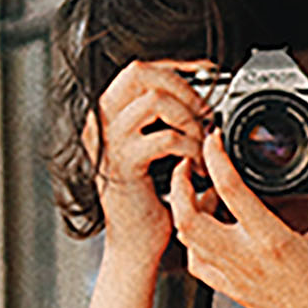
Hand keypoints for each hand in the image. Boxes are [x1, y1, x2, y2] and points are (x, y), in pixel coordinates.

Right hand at [85, 59, 213, 269]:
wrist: (137, 242)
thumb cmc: (151, 199)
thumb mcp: (158, 150)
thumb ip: (168, 121)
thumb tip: (204, 101)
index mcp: (107, 115)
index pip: (137, 69)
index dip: (175, 64)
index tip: (206, 71)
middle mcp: (100, 123)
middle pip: (139, 72)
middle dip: (183, 87)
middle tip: (204, 114)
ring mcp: (108, 142)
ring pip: (154, 100)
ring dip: (188, 119)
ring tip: (199, 143)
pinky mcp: (122, 164)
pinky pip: (165, 138)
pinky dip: (190, 148)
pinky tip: (195, 167)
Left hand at [166, 131, 307, 307]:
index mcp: (272, 241)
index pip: (231, 190)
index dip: (216, 158)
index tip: (215, 139)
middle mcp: (246, 260)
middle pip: (188, 219)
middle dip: (181, 186)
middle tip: (189, 165)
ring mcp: (235, 277)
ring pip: (187, 241)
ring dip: (185, 212)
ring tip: (200, 195)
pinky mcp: (233, 290)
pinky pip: (197, 265)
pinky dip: (192, 242)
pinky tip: (208, 231)